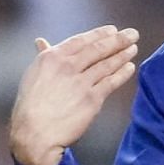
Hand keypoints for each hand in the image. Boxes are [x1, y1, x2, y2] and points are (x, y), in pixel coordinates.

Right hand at [8, 25, 140, 164]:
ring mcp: (81, 83)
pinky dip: (122, 74)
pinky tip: (130, 68)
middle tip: (132, 34)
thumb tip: (41, 41)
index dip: (99, 34)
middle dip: (118, 40)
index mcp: (52, 58)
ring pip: (107, 64)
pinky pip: (111, 82)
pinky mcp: (91, 99)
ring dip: (123, 54)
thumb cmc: (30, 107)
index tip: (112, 30)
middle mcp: (67, 66)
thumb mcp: (32, 76)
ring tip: (133, 48)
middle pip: (98, 49)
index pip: (81, 40)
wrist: (34, 134)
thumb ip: (42, 57)